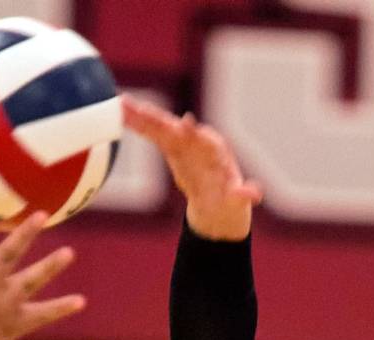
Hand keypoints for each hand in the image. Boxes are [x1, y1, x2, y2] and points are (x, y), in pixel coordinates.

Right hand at [0, 186, 84, 339]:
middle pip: (9, 255)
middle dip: (25, 234)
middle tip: (42, 214)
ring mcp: (1, 308)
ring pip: (31, 283)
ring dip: (51, 268)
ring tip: (70, 253)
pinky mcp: (13, 327)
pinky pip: (41, 317)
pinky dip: (60, 309)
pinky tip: (80, 301)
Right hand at [122, 96, 262, 240]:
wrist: (218, 199)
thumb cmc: (228, 199)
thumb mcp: (236, 201)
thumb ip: (242, 195)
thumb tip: (254, 195)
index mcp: (214, 151)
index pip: (201, 140)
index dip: (194, 134)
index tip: (186, 124)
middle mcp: (197, 140)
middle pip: (175, 129)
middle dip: (158, 119)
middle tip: (138, 108)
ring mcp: (181, 141)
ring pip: (160, 126)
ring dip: (141, 115)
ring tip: (121, 103)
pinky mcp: (169, 145)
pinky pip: (152, 132)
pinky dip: (137, 123)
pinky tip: (119, 110)